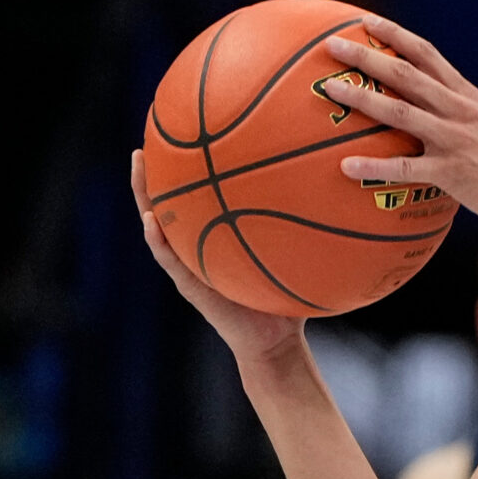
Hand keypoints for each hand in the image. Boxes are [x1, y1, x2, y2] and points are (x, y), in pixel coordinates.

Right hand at [132, 150, 306, 367]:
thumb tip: (338, 190)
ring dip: (145, 197)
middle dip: (154, 176)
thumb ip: (305, 226)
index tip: (178, 138)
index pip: (198, 199)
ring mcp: (189, 266)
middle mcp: (197, 248)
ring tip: (138, 166)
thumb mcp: (295, 254)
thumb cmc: (287, 295)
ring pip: (158, 226)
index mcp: (216, 236)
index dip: (185, 172)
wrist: (275, 340)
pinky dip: (158, 240)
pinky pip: (170, 260)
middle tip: (143, 144)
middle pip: (169, 205)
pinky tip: (150, 220)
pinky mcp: (190, 287)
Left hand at [320, 16, 477, 237]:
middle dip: (367, 56)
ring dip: (363, 99)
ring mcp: (456, 140)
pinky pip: (406, 168)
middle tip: (331, 45)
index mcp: (468, 97)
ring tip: (329, 90)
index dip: (396, 36)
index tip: (367, 22)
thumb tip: (430, 111)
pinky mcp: (452, 173)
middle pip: (406, 75)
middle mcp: (460, 111)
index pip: (428, 56)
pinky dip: (374, 165)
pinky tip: (345, 165)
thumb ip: (461, 115)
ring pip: (401, 113)